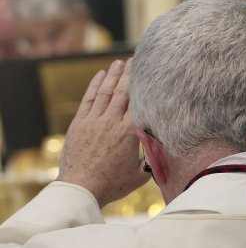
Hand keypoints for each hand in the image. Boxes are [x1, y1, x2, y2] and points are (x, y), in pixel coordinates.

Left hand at [58, 60, 149, 206]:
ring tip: (120, 62)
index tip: (151, 72)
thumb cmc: (112, 184)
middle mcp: (111, 122)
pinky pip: (88, 99)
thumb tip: (164, 148)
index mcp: (129, 133)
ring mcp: (93, 121)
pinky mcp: (79, 124)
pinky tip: (100, 75)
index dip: (145, 85)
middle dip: (130, 73)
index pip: (139, 102)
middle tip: (136, 59)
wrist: (81, 188)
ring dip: (113, 75)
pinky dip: (94, 85)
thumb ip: (152, 158)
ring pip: (106, 92)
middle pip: (123, 92)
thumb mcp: (140, 173)